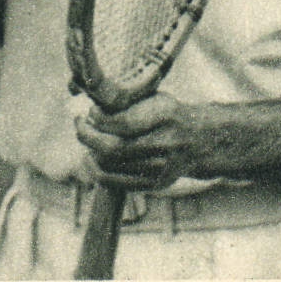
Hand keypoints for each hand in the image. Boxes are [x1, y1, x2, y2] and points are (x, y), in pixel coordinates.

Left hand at [74, 93, 200, 191]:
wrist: (200, 140)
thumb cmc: (168, 114)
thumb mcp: (154, 98)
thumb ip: (127, 101)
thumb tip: (89, 103)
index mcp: (165, 116)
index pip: (123, 123)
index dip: (99, 119)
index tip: (91, 111)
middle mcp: (165, 144)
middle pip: (113, 148)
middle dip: (87, 136)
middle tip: (80, 124)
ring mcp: (160, 168)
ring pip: (109, 166)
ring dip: (90, 151)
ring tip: (88, 137)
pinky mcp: (154, 184)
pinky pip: (114, 182)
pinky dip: (96, 169)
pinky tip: (91, 155)